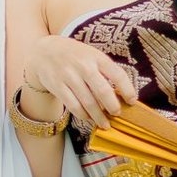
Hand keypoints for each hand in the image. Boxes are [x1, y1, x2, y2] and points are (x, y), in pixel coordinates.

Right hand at [22, 34, 137, 132]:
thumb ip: (105, 70)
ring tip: (105, 124)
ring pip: (88, 102)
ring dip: (99, 116)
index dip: (128, 90)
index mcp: (97, 57)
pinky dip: (83, 115)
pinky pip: (73, 106)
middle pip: (103, 92)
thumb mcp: (92, 55)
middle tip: (117, 114)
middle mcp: (83, 66)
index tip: (132, 101)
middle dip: (113, 107)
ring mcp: (69, 76)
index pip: (118, 75)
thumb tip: (122, 94)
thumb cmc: (75, 56)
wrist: (44, 51)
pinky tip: (88, 118)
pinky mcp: (57, 86)